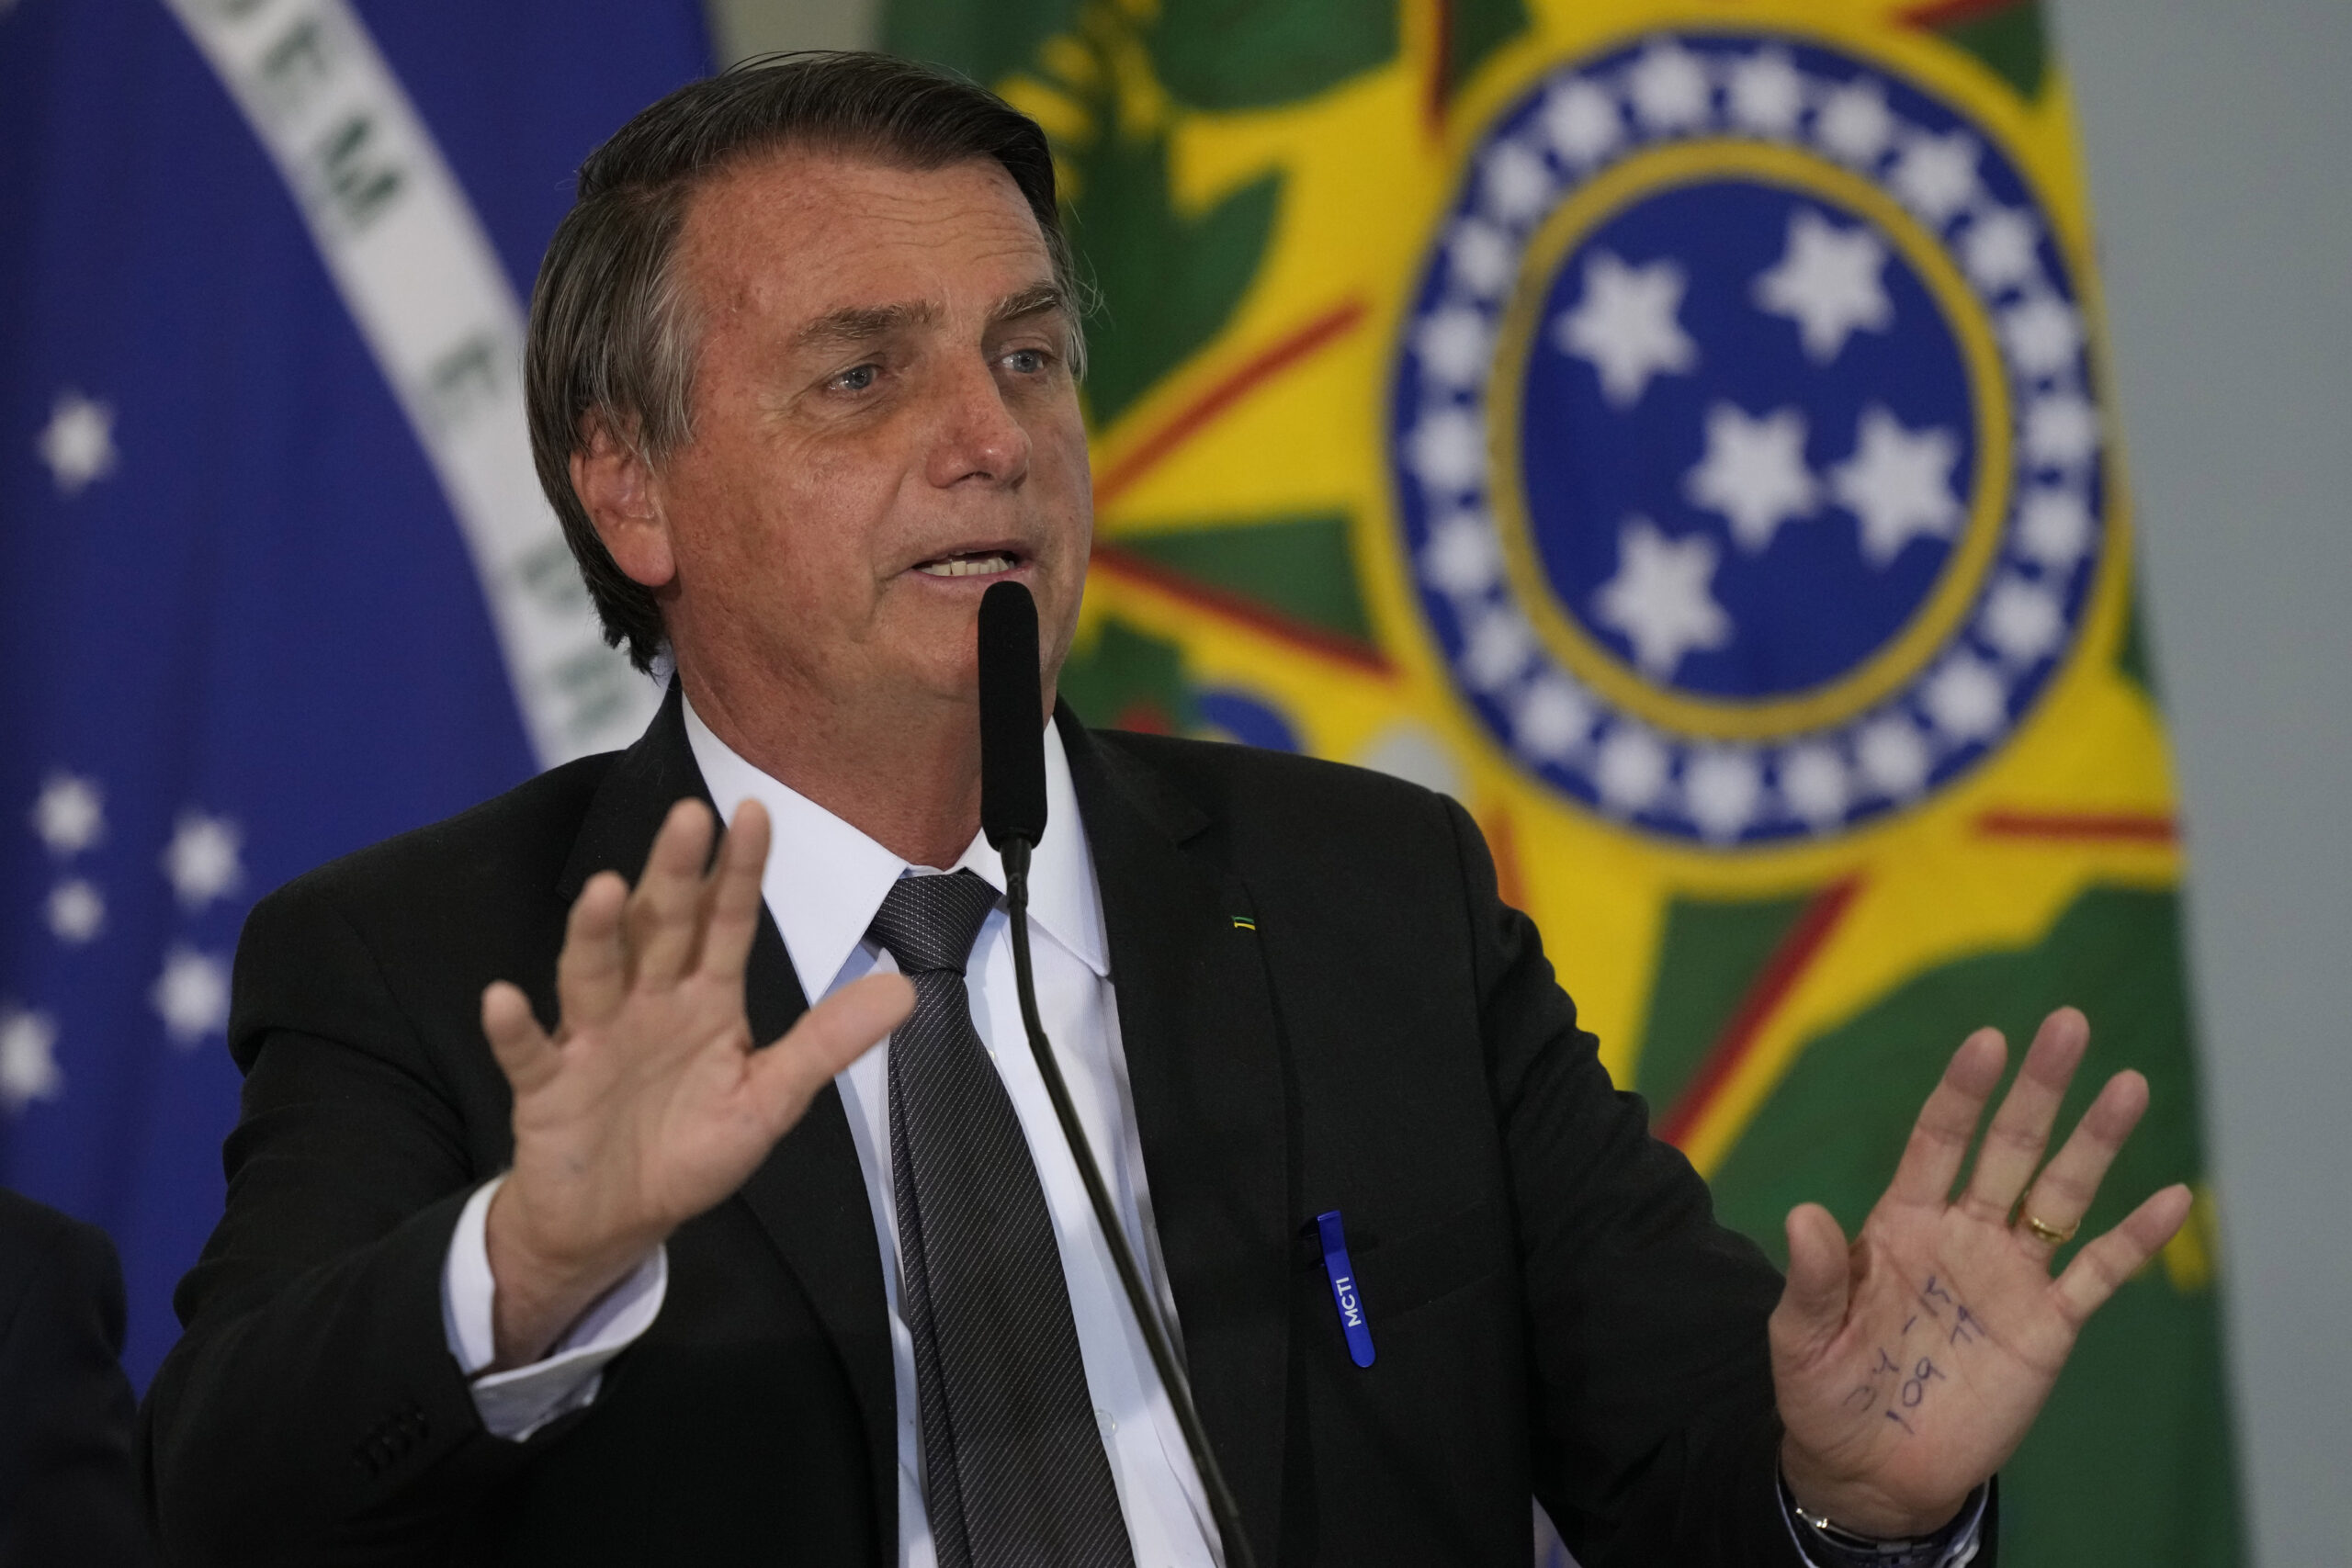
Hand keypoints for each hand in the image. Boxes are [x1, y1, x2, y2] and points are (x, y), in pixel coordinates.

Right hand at [477, 798, 912, 1368]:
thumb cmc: (689, 1148)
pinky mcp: (547, 1087)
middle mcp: (647, 1002)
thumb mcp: (769, 1098)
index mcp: (704, 999)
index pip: (726, 923)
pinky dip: (513, 1029)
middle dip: (674, 875)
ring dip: (596, 934)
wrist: (616, 1220)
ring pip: (593, 974)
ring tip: (607, 890)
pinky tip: (503, 998)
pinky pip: (527, 1054)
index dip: (740, 872)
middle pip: (660, 928)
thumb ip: (826, 1044)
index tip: (755, 812)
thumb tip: (906, 991)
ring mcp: (592, 1039)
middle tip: (689, 815)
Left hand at [1769, 1007, 2192, 1536]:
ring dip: (2094, 1142)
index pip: (1938, 1140)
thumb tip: (1803, 1215)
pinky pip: (2098, 1273)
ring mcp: (2009, 1276)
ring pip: (2061, 1194)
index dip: (1962, 1092)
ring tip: (2128, 1085)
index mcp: (1901, 1223)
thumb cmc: (1827, 1392)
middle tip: (2068, 1024)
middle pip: (2008, 1147)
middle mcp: (1962, 1234)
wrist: (1872, 1469)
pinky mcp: (2046, 1326)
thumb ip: (1814, 1278)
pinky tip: (2173, 1196)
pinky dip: (2135, 1239)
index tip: (1987, 1041)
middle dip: (2037, 1089)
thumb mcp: (1803, 1337)